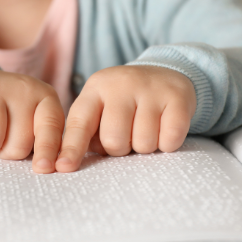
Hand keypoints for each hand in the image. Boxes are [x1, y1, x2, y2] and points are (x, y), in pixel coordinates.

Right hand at [0, 65, 64, 173]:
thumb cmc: (8, 112)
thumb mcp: (33, 121)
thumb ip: (44, 143)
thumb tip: (47, 168)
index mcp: (46, 98)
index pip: (51, 128)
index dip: (48, 150)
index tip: (43, 168)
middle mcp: (23, 89)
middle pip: (19, 145)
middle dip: (6, 151)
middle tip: (1, 135)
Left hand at [56, 65, 195, 172]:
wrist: (165, 74)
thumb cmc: (124, 104)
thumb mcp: (100, 109)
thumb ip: (85, 134)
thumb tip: (67, 165)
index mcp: (95, 90)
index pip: (79, 124)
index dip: (72, 149)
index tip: (64, 167)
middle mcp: (120, 85)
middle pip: (114, 140)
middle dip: (121, 148)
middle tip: (128, 135)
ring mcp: (150, 89)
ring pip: (143, 144)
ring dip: (145, 147)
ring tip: (146, 129)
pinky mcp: (177, 97)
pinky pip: (169, 140)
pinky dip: (168, 144)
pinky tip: (165, 128)